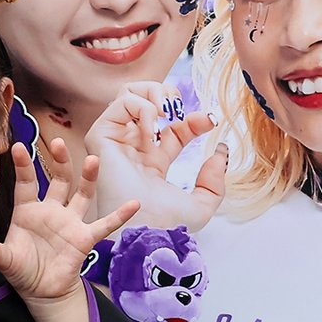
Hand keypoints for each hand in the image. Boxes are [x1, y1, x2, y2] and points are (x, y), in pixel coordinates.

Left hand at [0, 140, 138, 302]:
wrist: (42, 291)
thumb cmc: (23, 269)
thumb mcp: (6, 261)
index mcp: (28, 211)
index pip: (26, 183)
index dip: (23, 166)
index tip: (19, 146)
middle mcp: (51, 210)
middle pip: (58, 180)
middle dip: (59, 162)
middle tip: (57, 143)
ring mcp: (70, 222)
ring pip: (81, 195)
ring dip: (88, 178)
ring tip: (93, 160)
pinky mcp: (84, 238)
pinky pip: (104, 225)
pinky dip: (119, 216)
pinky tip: (133, 203)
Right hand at [85, 81, 226, 232]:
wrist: (144, 228)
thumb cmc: (167, 224)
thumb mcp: (203, 204)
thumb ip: (214, 180)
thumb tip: (220, 153)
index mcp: (152, 161)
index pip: (173, 127)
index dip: (193, 119)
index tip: (210, 122)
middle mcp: (132, 148)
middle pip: (146, 100)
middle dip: (167, 94)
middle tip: (180, 112)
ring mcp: (116, 141)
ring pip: (129, 93)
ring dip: (154, 94)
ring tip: (168, 112)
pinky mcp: (101, 137)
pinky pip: (122, 102)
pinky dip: (143, 106)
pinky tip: (152, 128)